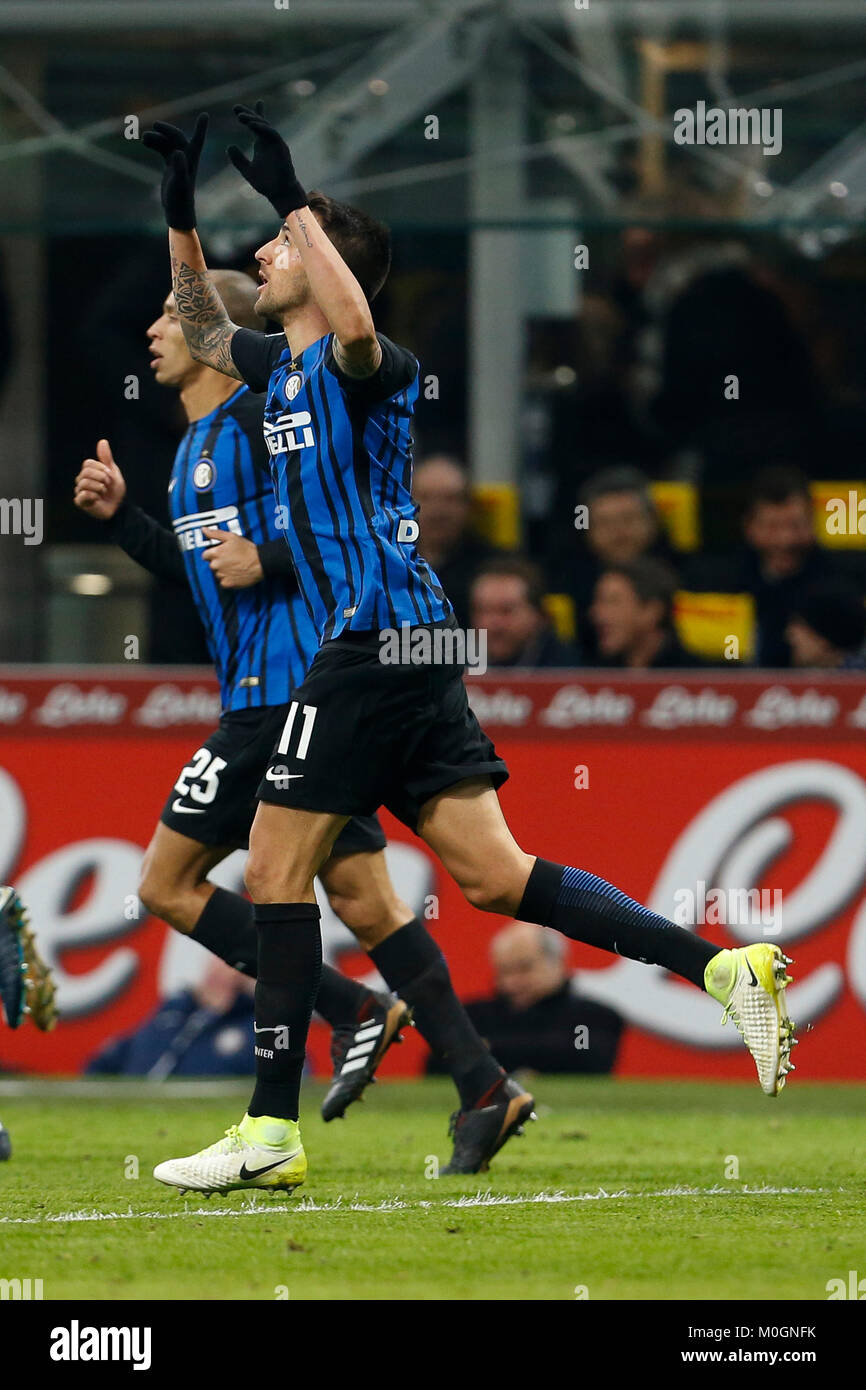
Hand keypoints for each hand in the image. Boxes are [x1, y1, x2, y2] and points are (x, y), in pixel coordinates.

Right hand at [74, 439, 126, 519]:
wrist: (119, 507)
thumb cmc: (115, 490)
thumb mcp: (112, 472)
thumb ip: (106, 458)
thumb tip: (103, 441)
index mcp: (88, 472)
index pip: (87, 463)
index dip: (101, 468)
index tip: (109, 475)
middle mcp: (81, 480)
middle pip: (86, 472)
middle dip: (102, 478)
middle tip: (107, 485)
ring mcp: (79, 491)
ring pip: (85, 483)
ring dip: (99, 488)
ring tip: (103, 492)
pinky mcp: (80, 502)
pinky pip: (84, 495)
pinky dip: (94, 496)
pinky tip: (98, 499)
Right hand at [142, 113, 207, 229]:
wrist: (177, 211)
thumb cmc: (180, 198)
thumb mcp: (179, 182)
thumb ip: (179, 167)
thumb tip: (177, 152)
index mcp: (192, 159)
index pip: (198, 139)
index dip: (201, 127)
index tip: (205, 115)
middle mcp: (186, 158)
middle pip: (177, 138)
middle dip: (167, 130)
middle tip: (155, 125)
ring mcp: (178, 162)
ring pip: (167, 143)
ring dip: (156, 138)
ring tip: (144, 139)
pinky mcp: (170, 167)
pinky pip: (162, 150)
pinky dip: (154, 144)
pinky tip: (144, 143)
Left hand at [201, 528, 263, 587]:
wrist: (260, 562)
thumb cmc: (247, 549)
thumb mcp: (231, 537)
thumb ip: (215, 533)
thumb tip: (204, 530)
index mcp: (215, 553)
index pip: (205, 556)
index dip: (213, 554)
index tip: (222, 554)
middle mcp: (216, 565)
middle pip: (212, 565)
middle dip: (219, 562)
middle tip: (231, 559)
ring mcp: (221, 575)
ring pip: (217, 574)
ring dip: (223, 571)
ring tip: (234, 566)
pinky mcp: (227, 583)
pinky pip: (223, 582)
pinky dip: (228, 579)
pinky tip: (236, 573)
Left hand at [227, 102, 306, 218]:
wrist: (280, 193)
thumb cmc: (266, 184)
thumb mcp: (247, 170)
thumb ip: (238, 159)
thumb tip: (229, 147)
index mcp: (262, 144)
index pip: (255, 126)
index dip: (248, 115)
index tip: (235, 108)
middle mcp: (269, 141)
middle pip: (259, 122)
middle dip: (248, 113)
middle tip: (235, 108)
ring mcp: (276, 143)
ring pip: (265, 126)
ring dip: (253, 119)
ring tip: (240, 117)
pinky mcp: (282, 147)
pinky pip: (272, 133)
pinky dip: (262, 128)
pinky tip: (251, 125)